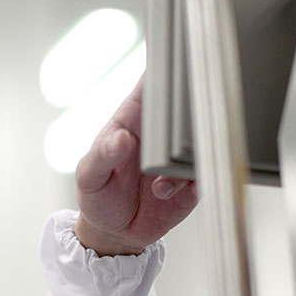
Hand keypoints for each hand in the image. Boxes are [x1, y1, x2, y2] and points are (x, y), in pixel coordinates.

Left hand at [74, 76, 197, 255]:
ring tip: (159, 182)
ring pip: (202, 139)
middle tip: (179, 129)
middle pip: (186, 107)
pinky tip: (172, 192)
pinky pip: (206, 173)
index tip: (177, 61)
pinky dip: (195, 180)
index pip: (152, 84)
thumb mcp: (88, 176)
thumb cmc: (97, 196)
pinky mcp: (192, 183)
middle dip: (190, 110)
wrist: (115, 234)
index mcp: (134, 119)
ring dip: (188, 155)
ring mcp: (178, 157)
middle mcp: (161, 136)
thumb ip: (102, 155)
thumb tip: (122, 138)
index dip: (166, 67)